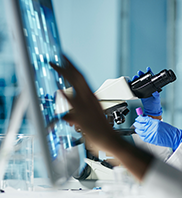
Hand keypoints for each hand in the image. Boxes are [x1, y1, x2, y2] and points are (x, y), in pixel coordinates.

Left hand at [50, 55, 152, 180]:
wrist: (110, 140)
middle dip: (67, 66)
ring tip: (55, 64)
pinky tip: (59, 90)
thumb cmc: (102, 130)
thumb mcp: (88, 118)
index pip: (81, 78)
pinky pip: (73, 105)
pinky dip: (66, 97)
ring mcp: (86, 106)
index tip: (65, 58)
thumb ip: (75, 115)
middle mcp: (90, 99)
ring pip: (76, 85)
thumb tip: (66, 115)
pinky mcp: (83, 116)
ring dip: (64, 74)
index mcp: (92, 97)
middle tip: (58, 57)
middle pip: (78, 77)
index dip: (73, 67)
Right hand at [130, 67, 161, 116]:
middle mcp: (149, 88)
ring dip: (138, 79)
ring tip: (135, 76)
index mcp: (154, 88)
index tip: (148, 69)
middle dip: (142, 75)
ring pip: (140, 83)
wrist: (151, 110)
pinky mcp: (140, 94)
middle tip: (140, 72)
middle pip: (145, 79)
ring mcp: (144, 90)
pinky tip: (132, 82)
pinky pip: (137, 88)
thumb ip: (156, 95)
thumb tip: (155, 92)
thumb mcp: (157, 98)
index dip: (150, 73)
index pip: (152, 79)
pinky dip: (134, 85)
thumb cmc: (155, 104)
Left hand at [133, 116, 181, 150]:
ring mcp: (151, 134)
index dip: (139, 119)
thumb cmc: (169, 130)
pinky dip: (140, 135)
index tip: (137, 118)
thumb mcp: (160, 123)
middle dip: (137, 124)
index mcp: (154, 122)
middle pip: (140, 125)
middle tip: (136, 123)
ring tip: (137, 129)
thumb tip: (145, 120)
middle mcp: (152, 128)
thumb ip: (152, 122)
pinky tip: (140, 134)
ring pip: (140, 132)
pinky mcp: (151, 140)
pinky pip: (143, 137)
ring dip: (137, 130)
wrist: (174, 137)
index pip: (143, 119)